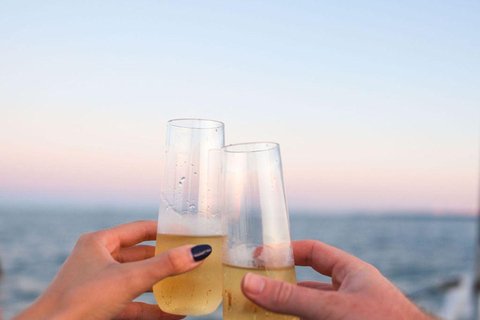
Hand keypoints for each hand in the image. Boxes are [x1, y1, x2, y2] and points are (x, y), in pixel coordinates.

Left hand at [13, 220, 211, 319]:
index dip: (164, 231)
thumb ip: (165, 267)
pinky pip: (133, 304)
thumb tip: (198, 252)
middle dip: (166, 262)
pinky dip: (152, 309)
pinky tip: (174, 313)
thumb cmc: (80, 300)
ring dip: (162, 287)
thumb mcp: (129, 279)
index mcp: (99, 242)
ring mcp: (99, 285)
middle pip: (141, 257)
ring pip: (138, 281)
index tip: (187, 235)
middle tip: (191, 262)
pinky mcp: (101, 306)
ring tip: (187, 287)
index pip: (140, 229)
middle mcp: (99, 260)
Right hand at [242, 240, 430, 319]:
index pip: (313, 252)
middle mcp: (349, 294)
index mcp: (352, 272)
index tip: (258, 258)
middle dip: (280, 290)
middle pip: (306, 287)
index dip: (286, 251)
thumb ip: (291, 298)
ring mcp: (348, 315)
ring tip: (258, 314)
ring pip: (309, 311)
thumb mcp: (332, 307)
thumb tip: (249, 283)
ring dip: (286, 312)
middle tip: (252, 293)